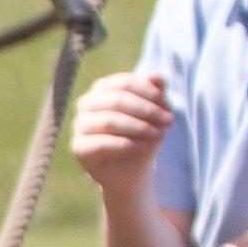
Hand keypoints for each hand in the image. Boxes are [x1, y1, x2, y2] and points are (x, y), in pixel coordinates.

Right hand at [68, 69, 173, 190]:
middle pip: (117, 100)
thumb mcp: (153, 113)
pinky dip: (125, 144)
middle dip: (146, 110)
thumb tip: (157, 75)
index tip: (168, 107)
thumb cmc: (141, 136)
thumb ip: (155, 92)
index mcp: (102, 89)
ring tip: (159, 135)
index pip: (124, 83)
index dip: (148, 93)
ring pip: (109, 120)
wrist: (131, 170)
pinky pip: (101, 143)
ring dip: (139, 127)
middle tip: (168, 121)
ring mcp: (79, 125)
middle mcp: (86, 103)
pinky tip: (142, 147)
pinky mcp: (78, 147)